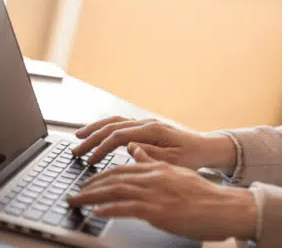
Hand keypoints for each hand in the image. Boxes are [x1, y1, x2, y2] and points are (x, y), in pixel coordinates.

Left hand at [67, 144, 256, 240]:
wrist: (223, 207)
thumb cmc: (202, 195)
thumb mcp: (176, 172)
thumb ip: (152, 160)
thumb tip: (134, 150)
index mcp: (157, 166)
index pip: (121, 167)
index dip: (100, 174)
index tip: (86, 181)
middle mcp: (153, 175)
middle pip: (113, 176)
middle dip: (89, 184)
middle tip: (74, 194)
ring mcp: (154, 191)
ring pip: (114, 189)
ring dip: (90, 196)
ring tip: (76, 202)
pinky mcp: (156, 209)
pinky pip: (124, 207)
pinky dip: (107, 209)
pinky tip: (95, 212)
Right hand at [71, 116, 234, 170]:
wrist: (206, 148)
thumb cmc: (192, 157)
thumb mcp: (172, 161)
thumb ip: (149, 153)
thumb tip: (129, 147)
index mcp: (153, 131)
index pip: (119, 136)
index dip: (102, 148)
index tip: (90, 161)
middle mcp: (148, 123)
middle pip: (113, 126)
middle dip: (92, 138)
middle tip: (75, 151)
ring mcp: (147, 123)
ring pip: (115, 121)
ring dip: (96, 129)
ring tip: (79, 138)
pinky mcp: (147, 127)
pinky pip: (122, 123)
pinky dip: (106, 127)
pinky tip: (97, 133)